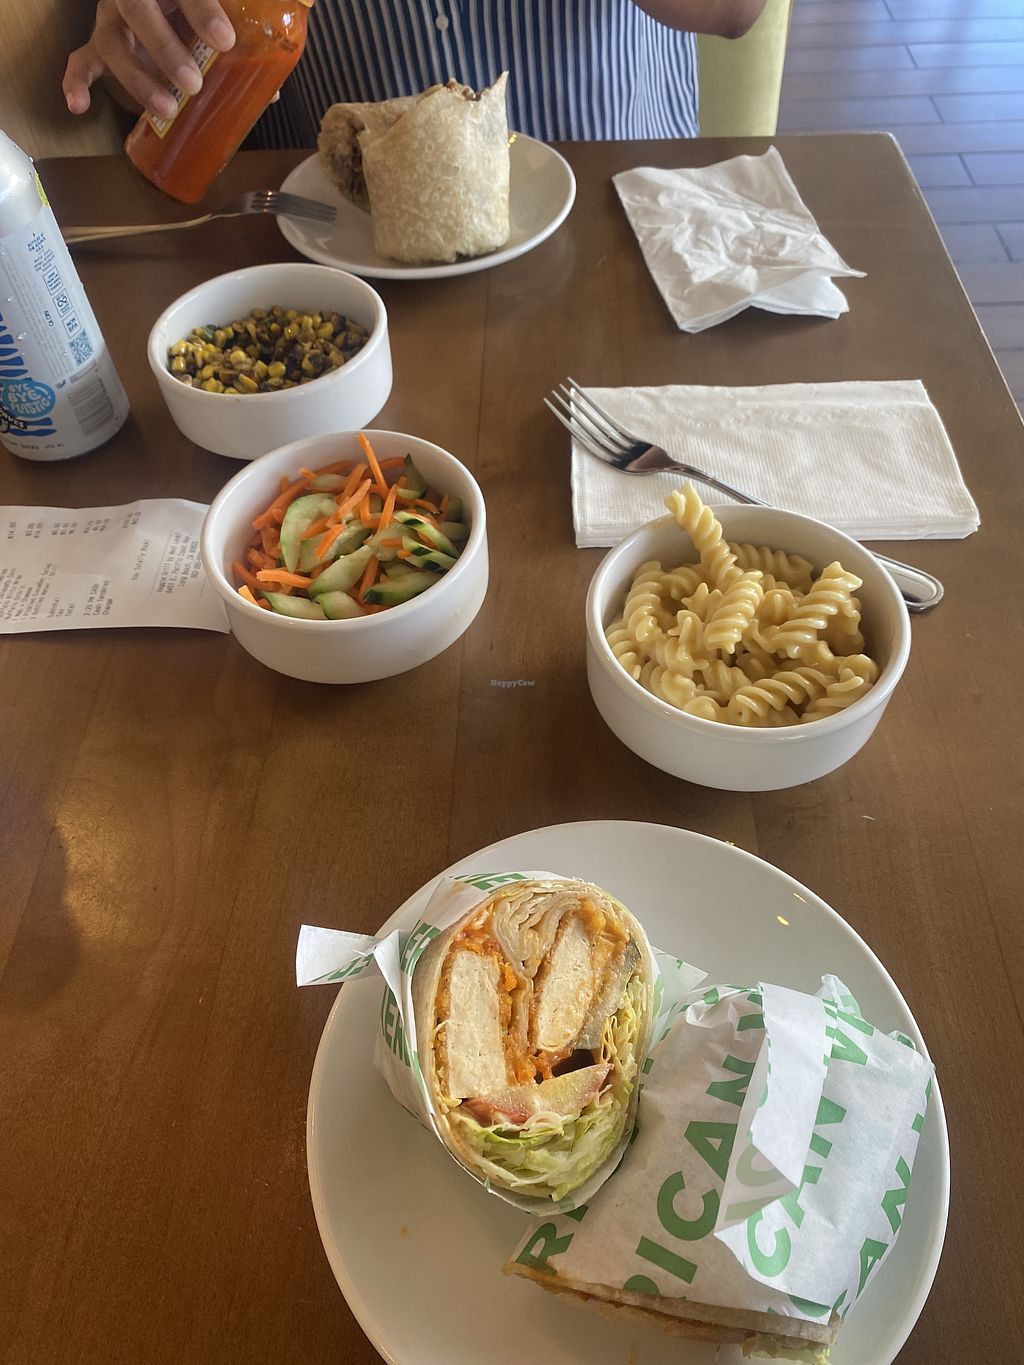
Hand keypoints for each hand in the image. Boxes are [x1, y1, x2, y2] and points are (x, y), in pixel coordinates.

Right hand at [63, 0, 235, 119]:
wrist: (158, 7)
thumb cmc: (191, 15)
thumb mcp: (211, 17)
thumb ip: (238, 41)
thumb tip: (272, 90)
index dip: (202, 12)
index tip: (225, 40)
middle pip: (137, 11)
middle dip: (165, 49)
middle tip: (193, 83)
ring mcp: (112, 21)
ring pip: (111, 43)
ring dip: (137, 78)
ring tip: (167, 108)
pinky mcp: (98, 46)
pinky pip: (80, 61)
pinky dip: (76, 83)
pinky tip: (79, 105)